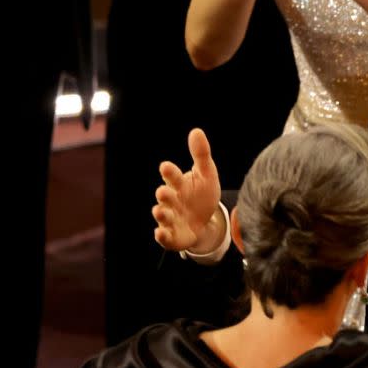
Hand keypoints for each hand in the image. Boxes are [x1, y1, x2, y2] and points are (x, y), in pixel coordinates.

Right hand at [153, 128, 224, 253]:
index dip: (169, 172)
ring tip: (160, 211)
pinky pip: (165, 237)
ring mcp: (170, 218)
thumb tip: (196, 131)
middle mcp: (171, 200)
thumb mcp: (206, 174)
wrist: (205, 221)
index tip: (166, 167)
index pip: (172, 175)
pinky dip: (162, 236)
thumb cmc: (202, 194)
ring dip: (161, 213)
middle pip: (165, 196)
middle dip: (164, 194)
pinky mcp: (172, 236)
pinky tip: (160, 233)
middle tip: (163, 191)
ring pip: (162, 215)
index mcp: (178, 183)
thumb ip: (201, 154)